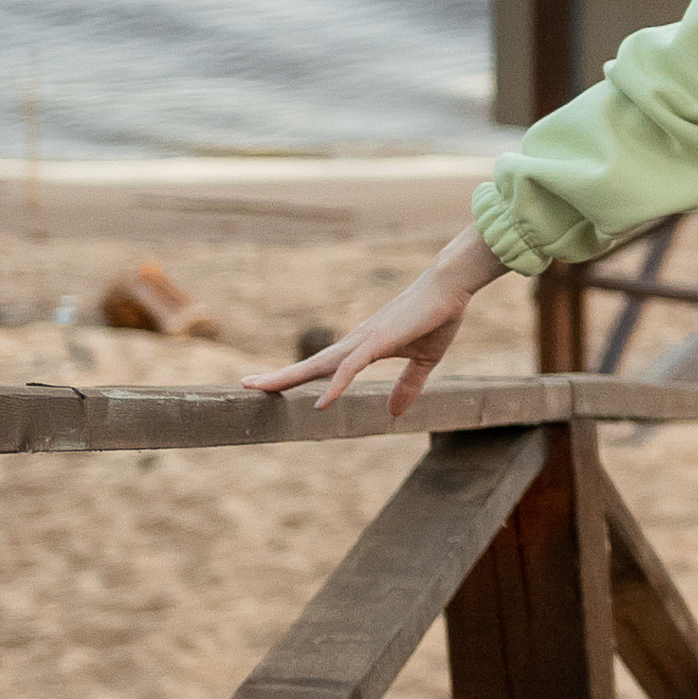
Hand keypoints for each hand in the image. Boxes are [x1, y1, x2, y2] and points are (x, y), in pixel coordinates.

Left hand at [243, 228, 507, 420]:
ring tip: (257, 387)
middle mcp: (356, 342)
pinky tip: (321, 404)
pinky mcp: (378, 341)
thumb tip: (394, 414)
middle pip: (310, 364)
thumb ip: (407, 386)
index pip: (323, 366)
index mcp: (363, 347)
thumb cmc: (438, 316)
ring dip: (288, 377)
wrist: (450, 285)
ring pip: (319, 364)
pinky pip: (350, 368)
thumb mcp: (424, 360)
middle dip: (278, 376)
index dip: (297, 376)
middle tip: (245, 385)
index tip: (271, 385)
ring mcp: (364, 340)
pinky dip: (334, 386)